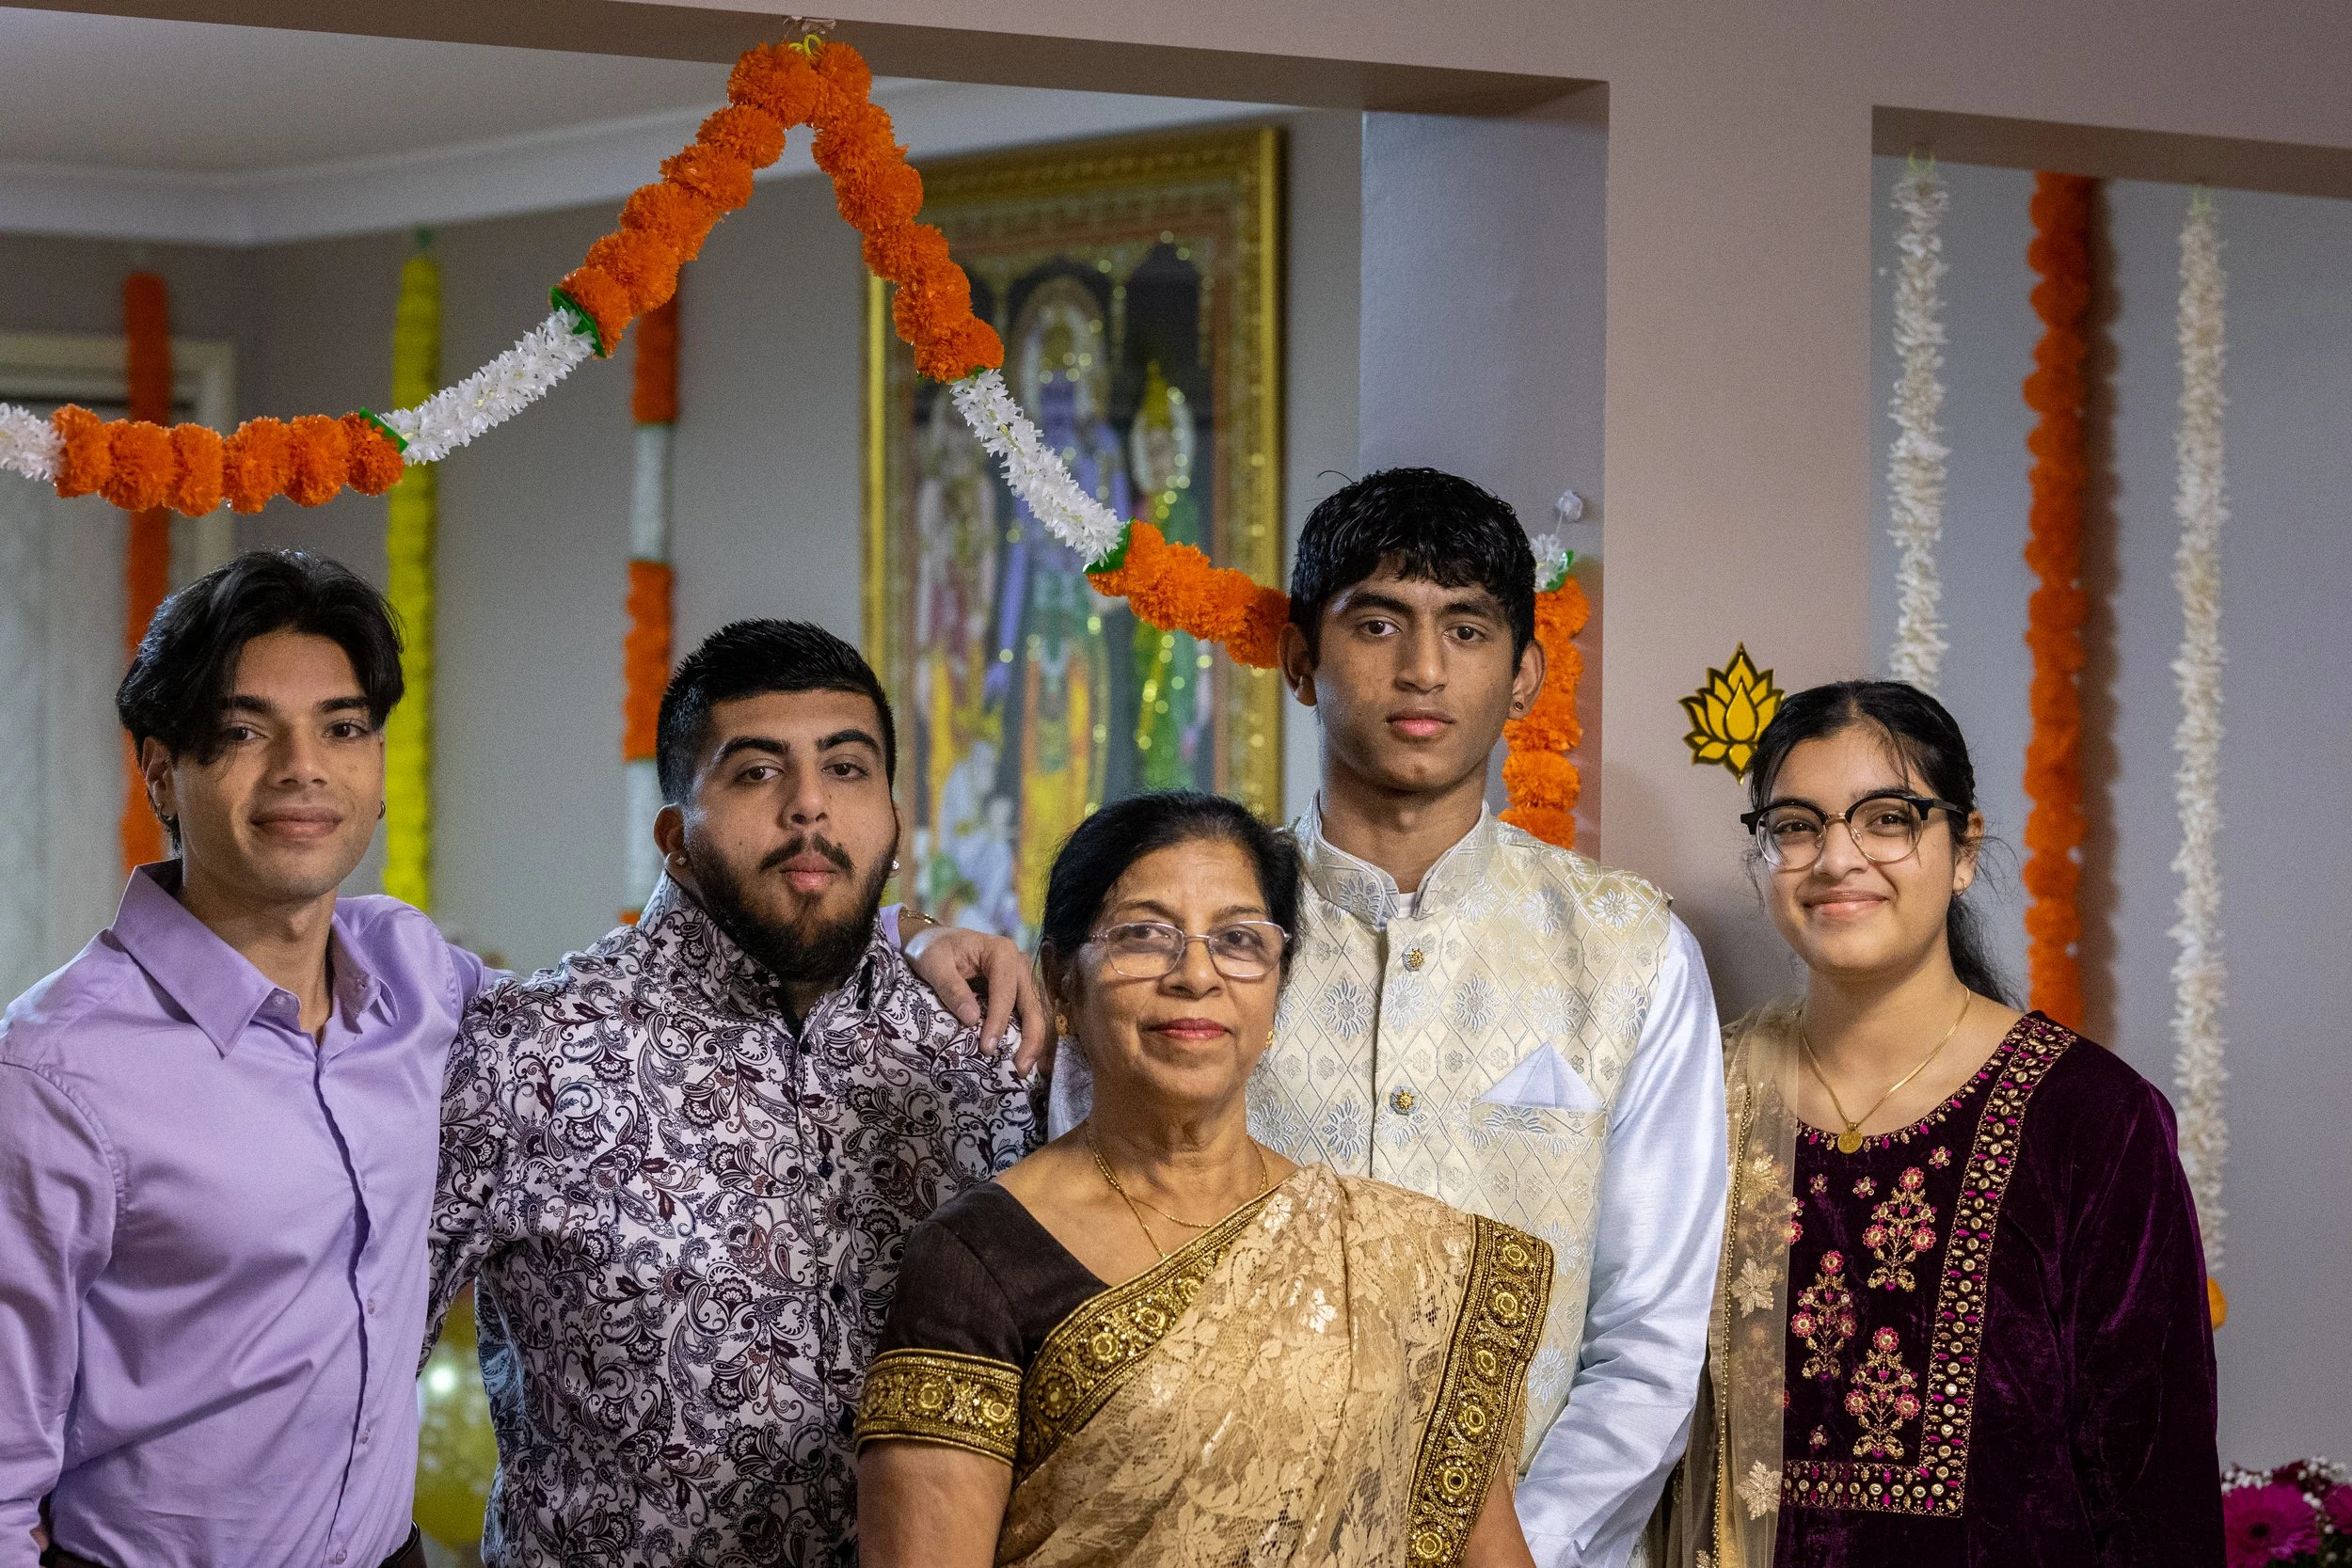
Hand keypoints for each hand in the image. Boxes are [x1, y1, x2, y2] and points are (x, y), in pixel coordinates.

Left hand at [901, 919, 1051, 1073]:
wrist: (934, 941)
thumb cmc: (932, 949)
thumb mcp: (933, 963)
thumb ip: (951, 988)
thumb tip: (972, 1020)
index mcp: (1000, 951)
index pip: (1005, 989)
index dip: (999, 1020)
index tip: (988, 1047)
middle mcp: (1019, 963)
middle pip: (1032, 1002)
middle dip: (1031, 1037)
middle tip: (1021, 1068)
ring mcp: (1022, 977)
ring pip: (1036, 1011)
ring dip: (1034, 1041)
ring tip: (1025, 1069)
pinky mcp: (1018, 991)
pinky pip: (1029, 1014)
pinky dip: (1029, 1036)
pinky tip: (1026, 1057)